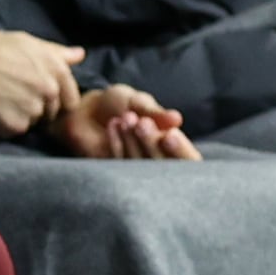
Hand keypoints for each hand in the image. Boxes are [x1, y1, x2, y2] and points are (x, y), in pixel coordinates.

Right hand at [0, 23, 83, 138]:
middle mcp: (48, 91)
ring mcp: (31, 110)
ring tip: (1, 100)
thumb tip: (80, 55)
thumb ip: (56, 52)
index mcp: (55, 70)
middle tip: (13, 96)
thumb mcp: (26, 42)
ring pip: (34, 123)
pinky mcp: (12, 125)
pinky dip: (5, 124)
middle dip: (37, 108)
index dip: (56, 101)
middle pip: (52, 113)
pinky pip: (15, 131)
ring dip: (21, 116)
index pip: (71, 100)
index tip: (38, 97)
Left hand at [50, 84, 196, 159]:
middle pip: (164, 166)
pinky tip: (114, 124)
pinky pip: (118, 162)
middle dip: (153, 143)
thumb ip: (157, 114)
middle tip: (143, 123)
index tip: (170, 135)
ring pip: (140, 164)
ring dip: (134, 141)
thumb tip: (177, 119)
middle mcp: (156, 163)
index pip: (187, 160)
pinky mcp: (112, 171)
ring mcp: (134, 170)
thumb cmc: (120, 103)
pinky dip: (116, 143)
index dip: (181, 150)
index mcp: (171, 148)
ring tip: (127, 117)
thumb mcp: (140, 103)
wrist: (87, 107)